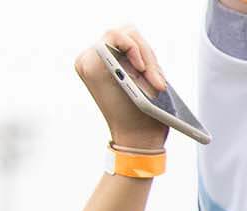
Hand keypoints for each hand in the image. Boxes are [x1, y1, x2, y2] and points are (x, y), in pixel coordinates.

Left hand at [72, 26, 171, 152]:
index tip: (142, 69)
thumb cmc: (137, 117)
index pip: (114, 35)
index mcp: (90, 63)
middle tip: (155, 80)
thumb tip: (133, 38)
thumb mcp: (136, 83)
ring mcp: (100, 63)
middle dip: (147, 57)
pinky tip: (152, 81)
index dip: (135, 48)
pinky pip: (133, 53)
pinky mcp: (111, 67)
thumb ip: (133, 55)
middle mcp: (89, 60)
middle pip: (126, 36)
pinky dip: (147, 64)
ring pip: (133, 43)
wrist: (135, 139)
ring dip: (149, 62)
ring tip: (156, 84)